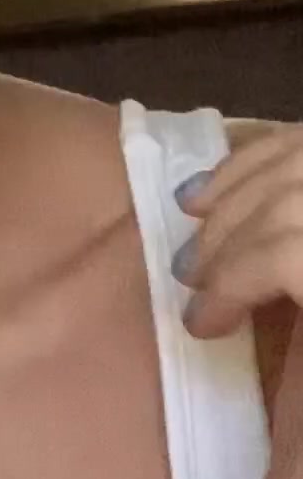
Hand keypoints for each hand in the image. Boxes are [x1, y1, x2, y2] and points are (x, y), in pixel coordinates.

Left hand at [174, 124, 302, 478]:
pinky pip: (293, 257)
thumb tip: (216, 194)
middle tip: (187, 243)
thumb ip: (288, 248)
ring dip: (230, 236)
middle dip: (241, 190)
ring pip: (302, 202)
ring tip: (196, 286)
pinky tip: (209, 321)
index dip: (268, 158)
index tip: (200, 191)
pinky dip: (235, 277)